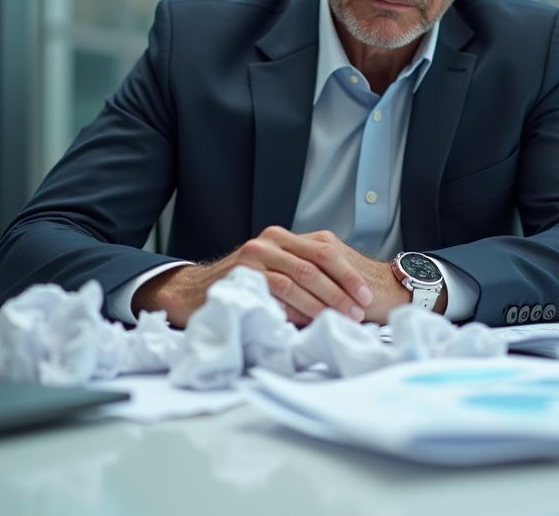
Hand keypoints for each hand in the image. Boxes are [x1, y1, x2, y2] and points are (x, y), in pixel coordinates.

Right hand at [133, 226, 417, 326]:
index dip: (349, 274)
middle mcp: (271, 240)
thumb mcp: (274, 273)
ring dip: (325, 300)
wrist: (193, 292)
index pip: (326, 251)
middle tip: (358, 310)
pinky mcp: (244, 272)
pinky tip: (311, 320)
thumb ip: (302, 277)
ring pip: (301, 275)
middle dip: (342, 289)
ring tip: (340, 318)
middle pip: (318, 261)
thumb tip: (343, 300)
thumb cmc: (241, 287)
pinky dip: (298, 306)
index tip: (365, 296)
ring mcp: (256, 254)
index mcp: (284, 238)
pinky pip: (278, 289)